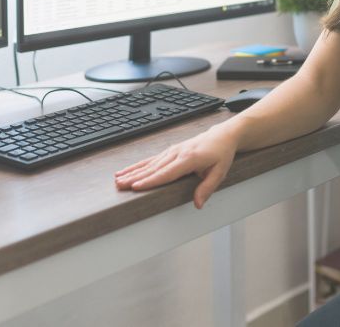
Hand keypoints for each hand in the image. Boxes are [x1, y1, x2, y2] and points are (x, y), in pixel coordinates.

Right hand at [114, 124, 240, 208]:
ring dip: (132, 171)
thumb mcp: (220, 172)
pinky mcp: (169, 151)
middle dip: (135, 177)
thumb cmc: (221, 154)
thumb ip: (207, 188)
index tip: (136, 186)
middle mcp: (177, 153)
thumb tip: (198, 204)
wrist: (221, 136)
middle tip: (120, 186)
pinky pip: (151, 159)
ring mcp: (172, 151)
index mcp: (189, 159)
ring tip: (118, 179)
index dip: (150, 180)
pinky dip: (138, 165)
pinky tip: (127, 170)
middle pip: (153, 168)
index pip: (166, 173)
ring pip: (149, 163)